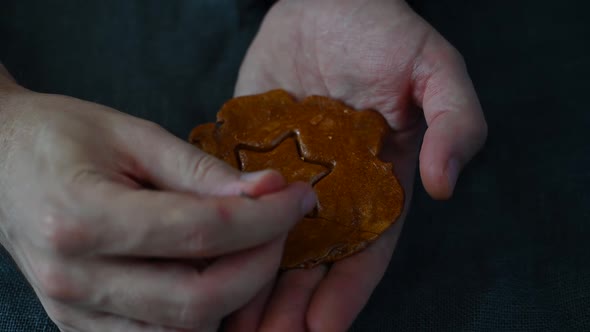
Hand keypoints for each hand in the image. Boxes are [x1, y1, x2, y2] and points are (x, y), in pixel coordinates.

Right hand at [0, 83, 316, 330]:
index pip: (200, 233)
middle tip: (281, 225)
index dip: (264, 219)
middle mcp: (74, 278)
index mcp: (82, 217)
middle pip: (198, 298)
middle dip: (261, 264)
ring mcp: (75, 312)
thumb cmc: (61, 137)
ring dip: (236, 295)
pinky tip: (216, 275)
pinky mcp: (81, 327)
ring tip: (252, 249)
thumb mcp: (133, 136)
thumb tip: (268, 190)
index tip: (297, 198)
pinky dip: (202, 313)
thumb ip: (201, 170)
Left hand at [225, 0, 486, 330]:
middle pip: (311, 260)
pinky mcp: (246, 153)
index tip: (321, 329)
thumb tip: (444, 186)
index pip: (363, 251)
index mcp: (376, 183)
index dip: (344, 291)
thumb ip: (456, 123)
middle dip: (291, 303)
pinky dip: (220, 234)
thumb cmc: (384, 31)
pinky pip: (232, 200)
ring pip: (267, 242)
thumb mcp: (435, 70)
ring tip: (231, 324)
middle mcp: (330, 189)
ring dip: (250, 283)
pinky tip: (202, 264)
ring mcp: (286, 175)